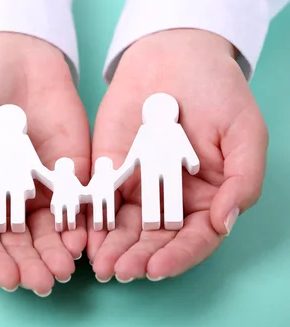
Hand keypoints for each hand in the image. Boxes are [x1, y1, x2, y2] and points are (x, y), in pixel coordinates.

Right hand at [0, 33, 90, 294]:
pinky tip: (85, 239)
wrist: (15, 57)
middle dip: (30, 264)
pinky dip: (81, 225)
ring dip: (56, 254)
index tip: (9, 277)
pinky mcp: (70, 176)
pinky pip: (77, 207)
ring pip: (49, 234)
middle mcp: (4, 201)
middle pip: (17, 244)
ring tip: (65, 268)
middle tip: (44, 281)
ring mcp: (39, 190)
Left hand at [89, 29, 266, 281]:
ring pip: (125, 228)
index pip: (194, 238)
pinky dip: (92, 221)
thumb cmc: (218, 91)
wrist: (174, 55)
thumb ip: (242, 180)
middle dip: (138, 258)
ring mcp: (139, 187)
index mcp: (209, 197)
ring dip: (113, 248)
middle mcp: (172, 200)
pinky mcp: (110, 171)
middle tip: (120, 272)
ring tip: (100, 264)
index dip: (178, 256)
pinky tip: (83, 236)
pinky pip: (100, 201)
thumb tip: (224, 223)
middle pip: (155, 240)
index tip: (157, 268)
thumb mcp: (244, 132)